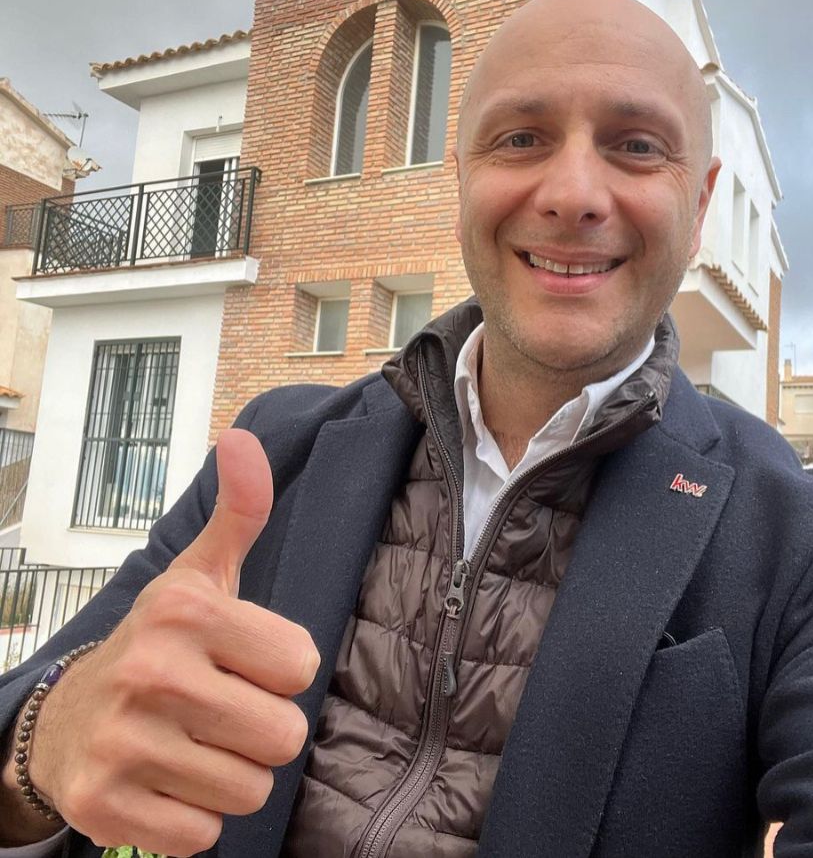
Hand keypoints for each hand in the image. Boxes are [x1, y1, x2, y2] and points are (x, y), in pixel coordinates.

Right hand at [11, 429, 321, 855]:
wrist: (67, 715)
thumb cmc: (159, 641)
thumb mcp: (201, 573)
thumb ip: (240, 510)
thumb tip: (243, 438)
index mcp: (186, 610)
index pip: (301, 665)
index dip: (280, 669)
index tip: (244, 661)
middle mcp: (152, 671)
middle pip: (283, 734)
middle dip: (264, 728)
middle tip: (224, 710)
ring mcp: (122, 743)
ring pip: (249, 790)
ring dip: (233, 774)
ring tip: (197, 743)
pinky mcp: (103, 807)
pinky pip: (203, 837)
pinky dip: (195, 817)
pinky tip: (169, 780)